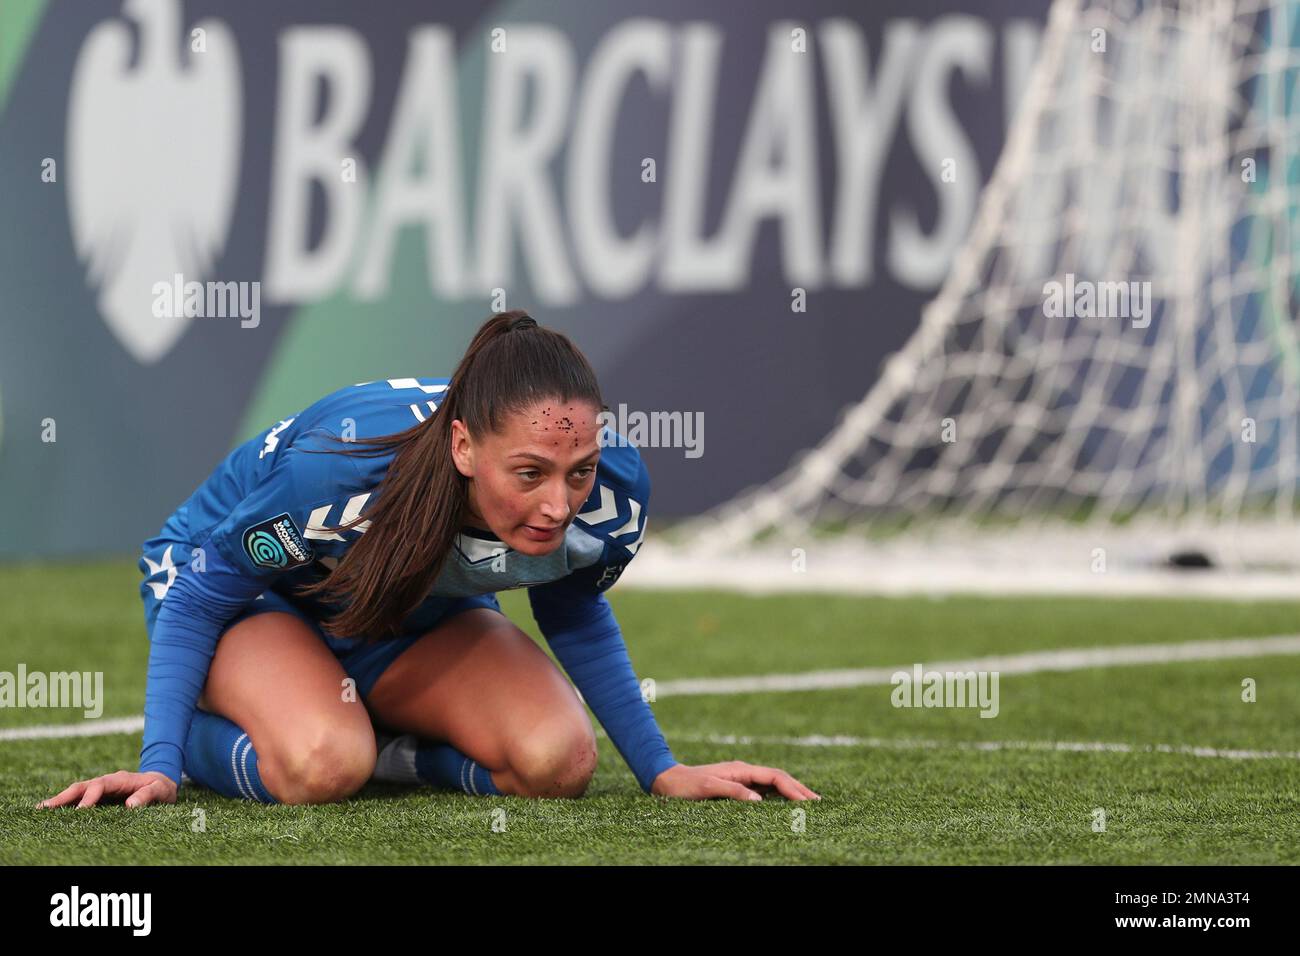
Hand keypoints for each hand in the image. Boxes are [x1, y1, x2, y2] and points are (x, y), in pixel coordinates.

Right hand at [37, 770, 177, 809]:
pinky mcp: (99, 797)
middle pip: (82, 787)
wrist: (161, 784)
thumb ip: (148, 795)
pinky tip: (51, 813)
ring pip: (77, 793)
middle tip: (46, 808)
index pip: (100, 785)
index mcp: (120, 779)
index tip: (80, 811)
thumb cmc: (161, 788)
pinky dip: (66, 805)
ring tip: (41, 810)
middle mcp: (107, 782)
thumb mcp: (160, 790)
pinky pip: (80, 800)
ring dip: (60, 800)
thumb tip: (130, 805)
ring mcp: (101, 790)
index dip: (90, 797)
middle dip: (64, 796)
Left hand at [651, 761, 819, 801]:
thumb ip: (734, 791)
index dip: (793, 789)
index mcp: (741, 769)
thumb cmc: (686, 785)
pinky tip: (785, 804)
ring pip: (773, 783)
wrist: (667, 780)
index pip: (775, 777)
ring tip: (808, 803)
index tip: (808, 801)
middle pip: (779, 778)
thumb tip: (759, 800)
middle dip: (799, 789)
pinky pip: (763, 790)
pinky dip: (778, 796)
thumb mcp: (709, 787)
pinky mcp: (737, 786)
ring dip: (791, 792)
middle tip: (818, 802)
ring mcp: (742, 778)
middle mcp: (744, 771)